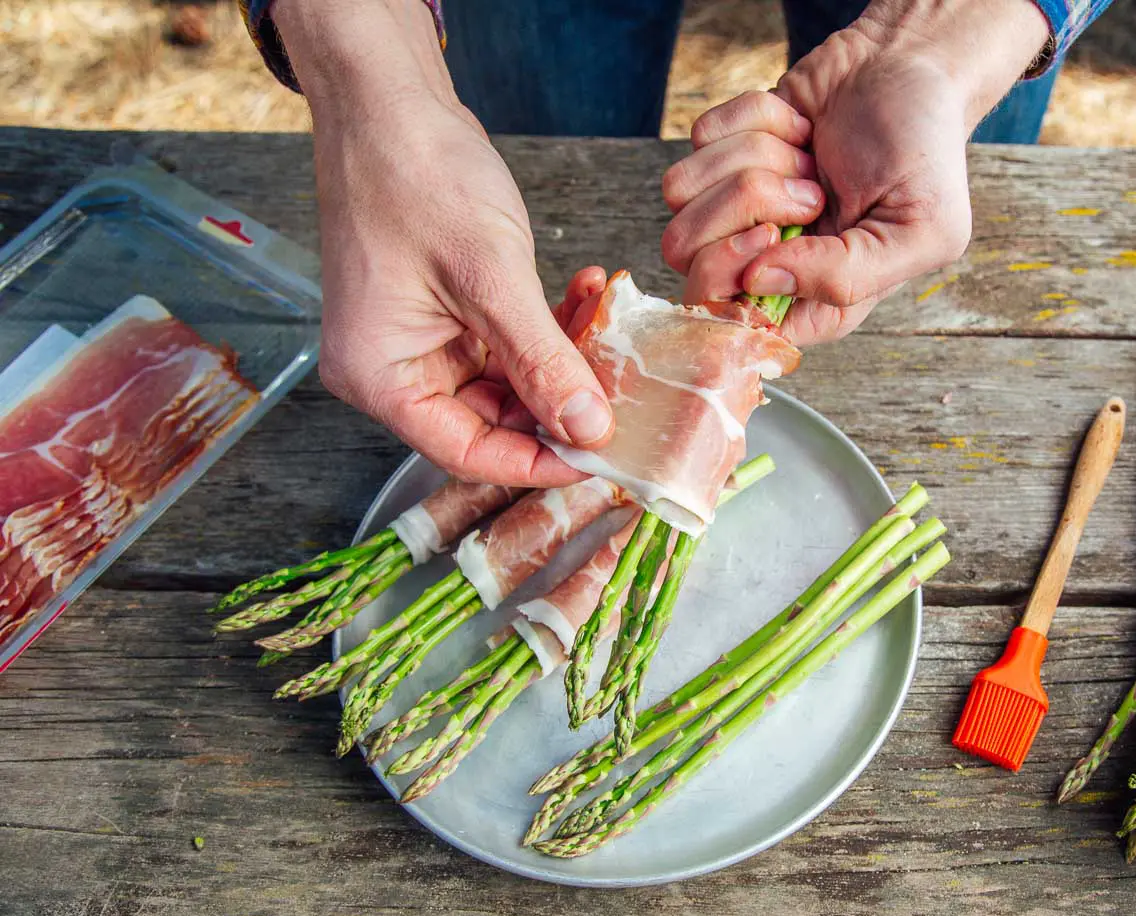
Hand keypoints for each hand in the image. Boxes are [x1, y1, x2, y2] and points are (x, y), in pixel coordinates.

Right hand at [275, 0, 613, 485]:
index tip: (601, 455)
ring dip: (562, 359)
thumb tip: (587, 430)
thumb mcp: (491, 277)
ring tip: (606, 325)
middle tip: (622, 388)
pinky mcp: (445, 313)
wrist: (388, 102)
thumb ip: (542, 361)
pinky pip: (506, 343)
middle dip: (560, 404)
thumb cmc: (414, 174)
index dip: (538, 461)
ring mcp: (419, 341)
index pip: (468, 453)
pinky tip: (583, 294)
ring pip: (508, 384)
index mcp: (380, 377)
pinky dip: (548, 326)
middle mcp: (393, 370)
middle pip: (491, 423)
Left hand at [663, 0, 1048, 344]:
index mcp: (812, 301)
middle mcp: (764, 262)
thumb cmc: (924, 153)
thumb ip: (845, 277)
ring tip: (809, 157)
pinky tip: (799, 125)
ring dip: (754, 157)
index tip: (774, 236)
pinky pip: (699, 138)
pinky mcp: (725, 151)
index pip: (726, 322)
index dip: (734, 276)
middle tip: (807, 191)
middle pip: (686, 258)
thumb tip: (755, 281)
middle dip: (743, 207)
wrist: (912, 64)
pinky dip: (754, 118)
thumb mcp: (920, 230)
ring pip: (681, 196)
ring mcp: (737, 207)